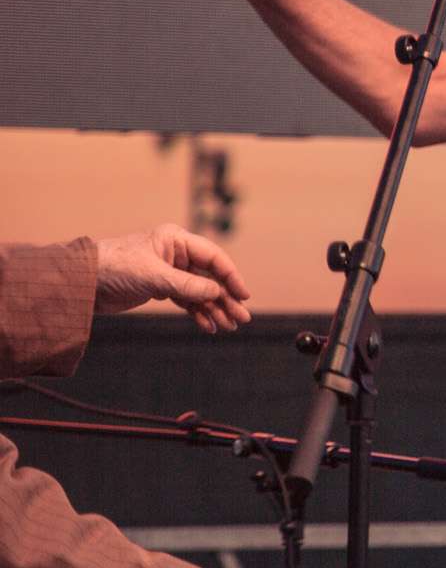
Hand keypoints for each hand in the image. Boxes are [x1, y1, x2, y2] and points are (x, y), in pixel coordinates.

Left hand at [92, 224, 250, 332]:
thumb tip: (218, 293)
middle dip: (226, 299)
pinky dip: (197, 313)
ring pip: (200, 292)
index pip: (214, 258)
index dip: (231, 277)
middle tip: (242, 319)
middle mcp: (177, 254)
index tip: (243, 296)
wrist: (81, 283)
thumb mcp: (154, 276)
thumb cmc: (114, 268)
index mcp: (177, 240)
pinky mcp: (160, 288)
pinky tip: (208, 326)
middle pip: (210, 278)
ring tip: (228, 327)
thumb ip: (187, 286)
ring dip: (214, 309)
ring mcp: (170, 272)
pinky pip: (186, 301)